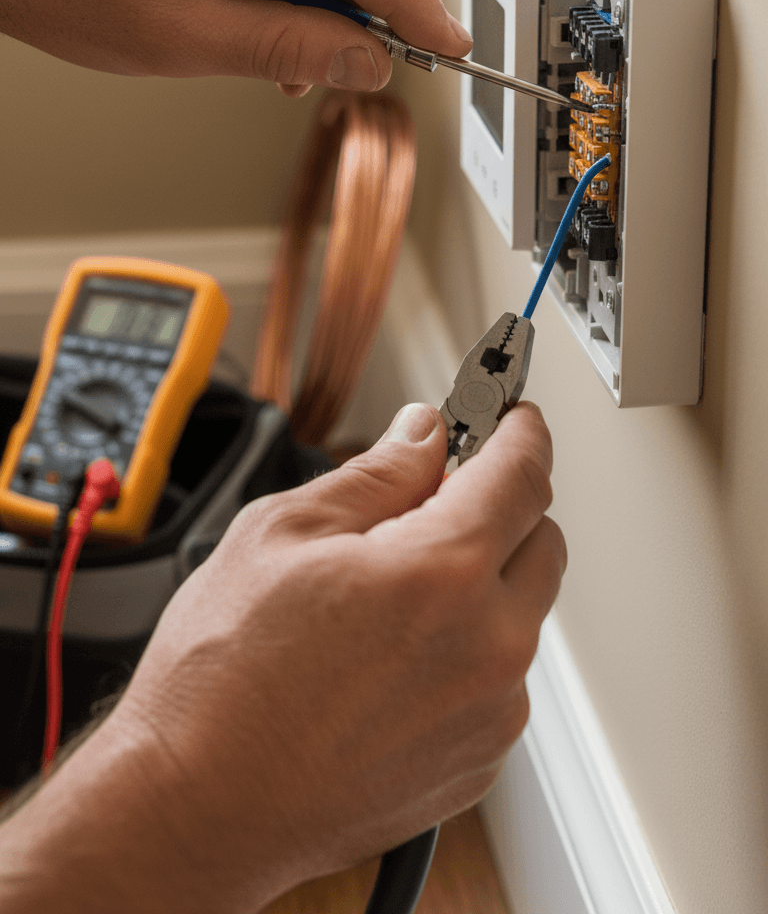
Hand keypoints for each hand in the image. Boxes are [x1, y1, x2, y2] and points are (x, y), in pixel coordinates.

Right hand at [0, 401, 564, 912]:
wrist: (196, 807)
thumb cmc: (221, 679)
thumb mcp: (281, 532)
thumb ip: (376, 474)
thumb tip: (423, 436)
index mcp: (443, 574)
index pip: (523, 473)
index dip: (518, 429)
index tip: (510, 416)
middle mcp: (488, 647)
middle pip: (540, 539)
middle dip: (498, 507)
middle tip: (428, 506)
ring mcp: (489, 713)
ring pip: (520, 613)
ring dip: (480, 584)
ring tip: (386, 600)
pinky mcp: (477, 761)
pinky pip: (498, 678)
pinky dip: (466, 651)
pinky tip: (388, 659)